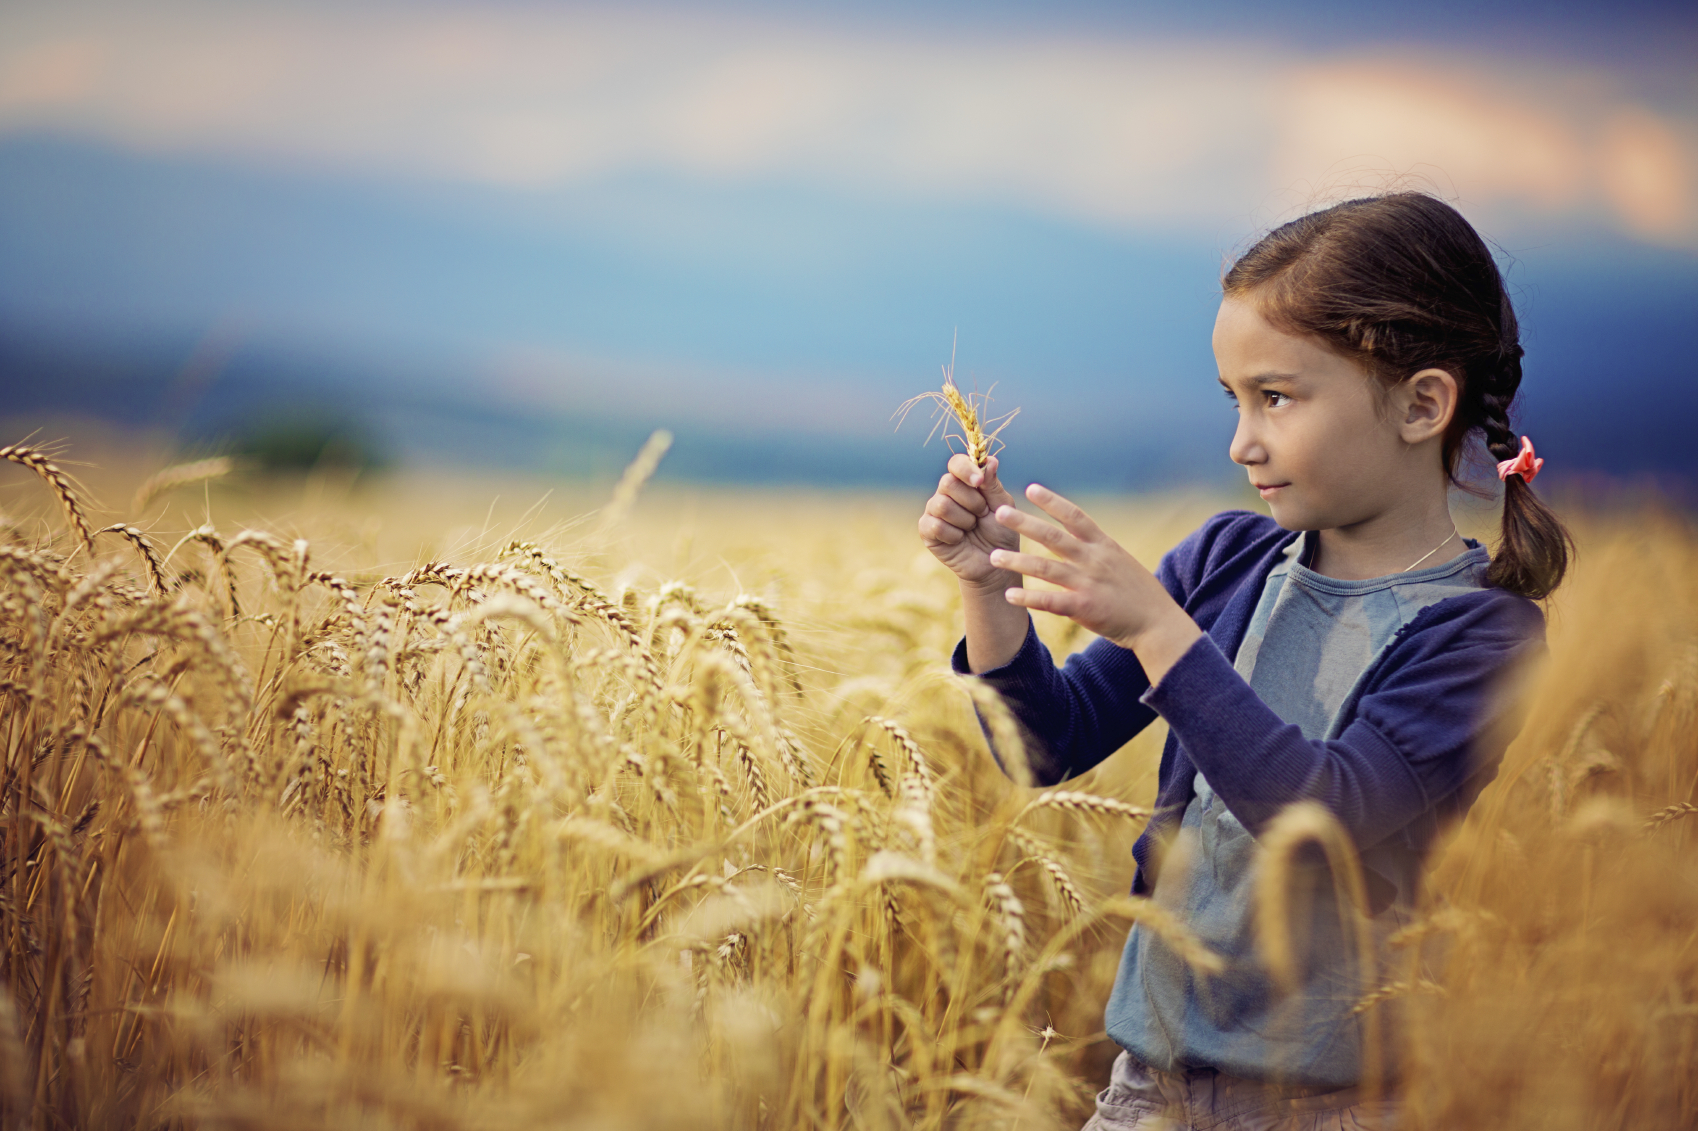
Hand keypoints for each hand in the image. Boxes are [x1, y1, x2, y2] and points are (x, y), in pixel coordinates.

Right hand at [918, 454, 1020, 589]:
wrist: (994, 564)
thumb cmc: (1000, 532)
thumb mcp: (1002, 507)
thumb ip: (993, 485)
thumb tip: (990, 460)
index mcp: (965, 482)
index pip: (956, 463)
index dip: (965, 469)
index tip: (979, 482)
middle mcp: (946, 492)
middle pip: (947, 483)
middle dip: (971, 501)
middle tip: (981, 514)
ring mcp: (934, 510)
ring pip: (941, 505)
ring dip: (964, 520)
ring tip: (972, 528)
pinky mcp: (926, 530)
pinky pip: (936, 526)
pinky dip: (954, 535)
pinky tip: (960, 540)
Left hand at [987, 484, 1202, 683]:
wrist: (1157, 622)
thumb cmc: (1138, 592)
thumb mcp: (1120, 560)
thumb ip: (1096, 548)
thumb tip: (1075, 534)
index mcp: (1103, 545)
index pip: (1075, 516)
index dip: (1053, 501)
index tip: (1031, 488)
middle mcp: (1094, 560)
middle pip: (1053, 537)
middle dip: (1024, 523)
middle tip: (999, 513)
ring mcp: (1088, 583)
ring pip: (1045, 568)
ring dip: (1017, 562)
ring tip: (993, 557)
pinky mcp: (1084, 607)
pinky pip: (1050, 601)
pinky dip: (1029, 598)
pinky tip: (1010, 595)